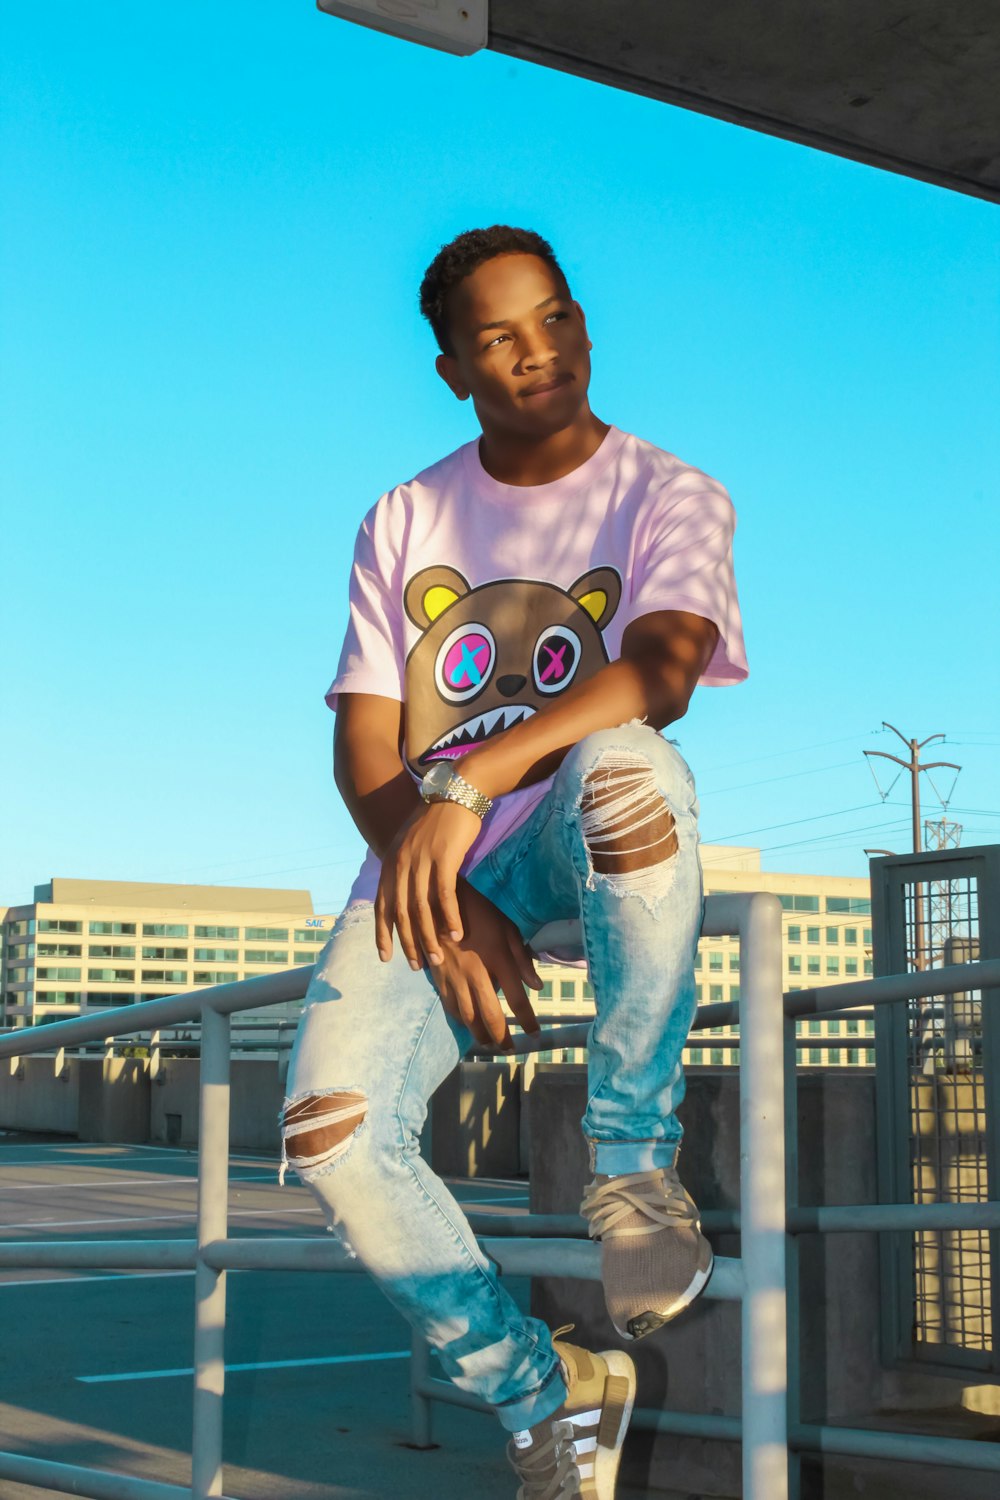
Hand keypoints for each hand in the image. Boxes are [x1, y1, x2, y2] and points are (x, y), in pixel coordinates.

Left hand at [375, 798, 480, 968]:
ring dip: (428, 937)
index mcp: (390, 861)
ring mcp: (421, 860)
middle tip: (416, 966)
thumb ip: (406, 868)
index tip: (386, 957)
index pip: (381, 905)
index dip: (382, 933)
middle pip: (400, 913)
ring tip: (437, 958)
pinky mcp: (444, 858)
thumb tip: (406, 896)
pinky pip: (444, 895)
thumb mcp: (413, 844)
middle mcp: (401, 862)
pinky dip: (450, 917)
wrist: (457, 792)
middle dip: (406, 943)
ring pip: (421, 909)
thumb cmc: (438, 820)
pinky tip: (457, 934)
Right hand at [425, 881, 542, 1049]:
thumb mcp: (506, 927)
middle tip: (510, 1048)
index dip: (528, 1020)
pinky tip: (468, 1024)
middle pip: (491, 1016)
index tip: (535, 1033)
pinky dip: (462, 1021)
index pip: (517, 999)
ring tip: (490, 1042)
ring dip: (481, 1034)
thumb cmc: (477, 911)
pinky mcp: (439, 978)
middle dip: (502, 1037)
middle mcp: (477, 974)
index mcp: (498, 959)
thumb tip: (536, 986)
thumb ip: (522, 958)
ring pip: (469, 1017)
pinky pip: (451, 1007)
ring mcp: (455, 978)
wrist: (436, 902)